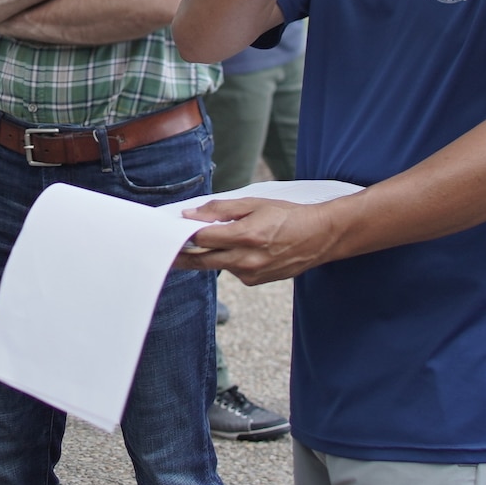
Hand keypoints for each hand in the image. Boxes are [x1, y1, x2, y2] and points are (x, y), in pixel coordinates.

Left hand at [171, 197, 343, 285]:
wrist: (321, 236)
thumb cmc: (288, 216)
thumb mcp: (254, 203)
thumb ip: (220, 210)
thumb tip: (190, 215)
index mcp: (246, 236)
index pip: (202, 239)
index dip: (183, 235)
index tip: (167, 231)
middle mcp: (246, 260)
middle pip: (202, 260)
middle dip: (182, 254)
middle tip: (164, 249)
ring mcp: (251, 274)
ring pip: (216, 265)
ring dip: (207, 254)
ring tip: (205, 240)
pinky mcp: (254, 281)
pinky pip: (231, 270)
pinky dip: (227, 259)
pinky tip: (239, 248)